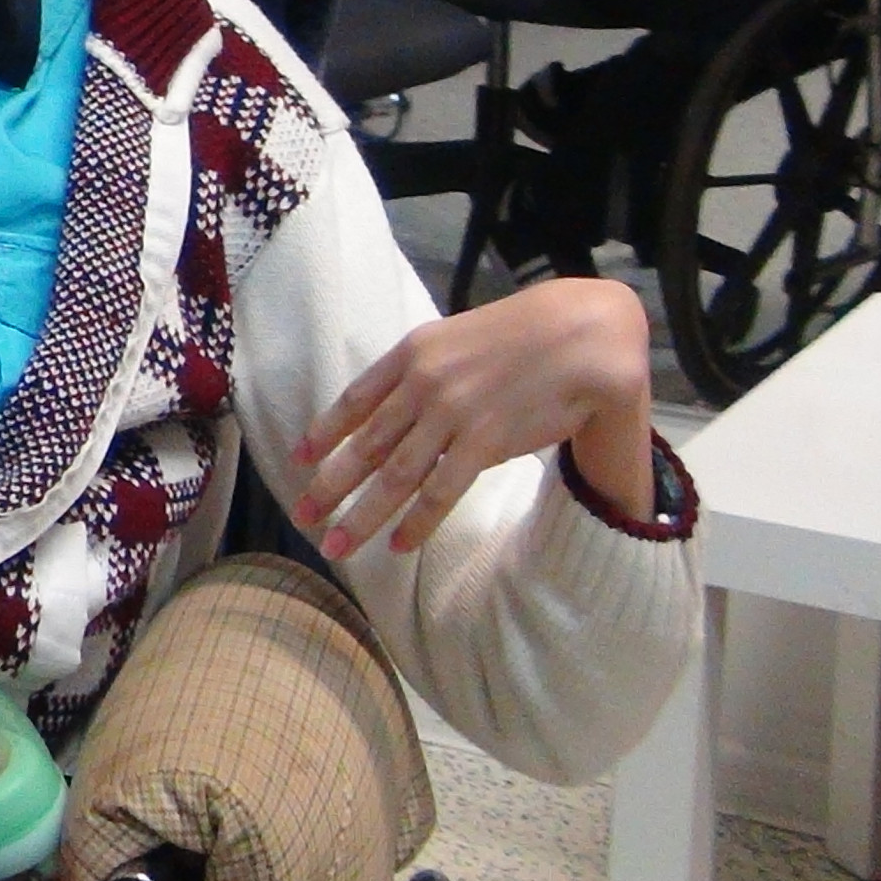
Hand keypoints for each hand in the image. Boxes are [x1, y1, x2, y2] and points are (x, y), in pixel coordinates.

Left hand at [291, 279, 654, 559]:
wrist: (582, 335)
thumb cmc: (523, 335)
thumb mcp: (457, 337)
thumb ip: (423, 369)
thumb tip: (393, 405)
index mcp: (411, 353)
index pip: (355, 399)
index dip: (324, 432)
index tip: (299, 459)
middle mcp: (422, 383)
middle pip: (365, 445)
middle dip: (329, 485)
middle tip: (302, 517)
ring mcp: (451, 413)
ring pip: (394, 476)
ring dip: (362, 515)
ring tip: (336, 544)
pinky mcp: (484, 440)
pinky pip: (440, 491)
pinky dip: (416, 522)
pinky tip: (398, 544)